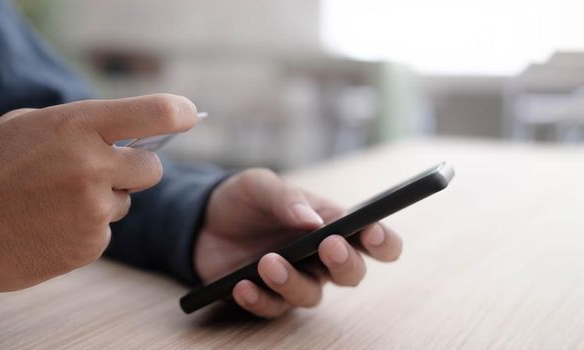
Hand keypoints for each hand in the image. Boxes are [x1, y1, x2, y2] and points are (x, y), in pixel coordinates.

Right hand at [0, 94, 197, 291]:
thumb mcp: (28, 126)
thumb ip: (81, 126)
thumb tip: (126, 134)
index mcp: (78, 126)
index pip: (155, 113)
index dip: (179, 113)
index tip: (188, 115)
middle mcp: (94, 166)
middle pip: (153, 169)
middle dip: (136, 169)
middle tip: (108, 170)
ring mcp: (94, 210)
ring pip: (126, 202)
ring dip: (104, 200)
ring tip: (56, 201)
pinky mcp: (90, 245)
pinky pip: (105, 230)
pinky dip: (86, 228)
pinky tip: (50, 225)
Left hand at [194, 169, 401, 317]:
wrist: (202, 220)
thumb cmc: (244, 200)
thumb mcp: (259, 185)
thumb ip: (286, 198)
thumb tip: (311, 220)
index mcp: (330, 225)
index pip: (372, 239)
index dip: (381, 240)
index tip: (372, 233)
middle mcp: (319, 258)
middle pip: (351, 274)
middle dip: (345, 263)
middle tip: (328, 246)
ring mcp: (294, 280)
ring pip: (310, 296)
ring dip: (292, 281)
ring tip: (267, 262)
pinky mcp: (266, 297)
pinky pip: (272, 308)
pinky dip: (258, 299)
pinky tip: (242, 285)